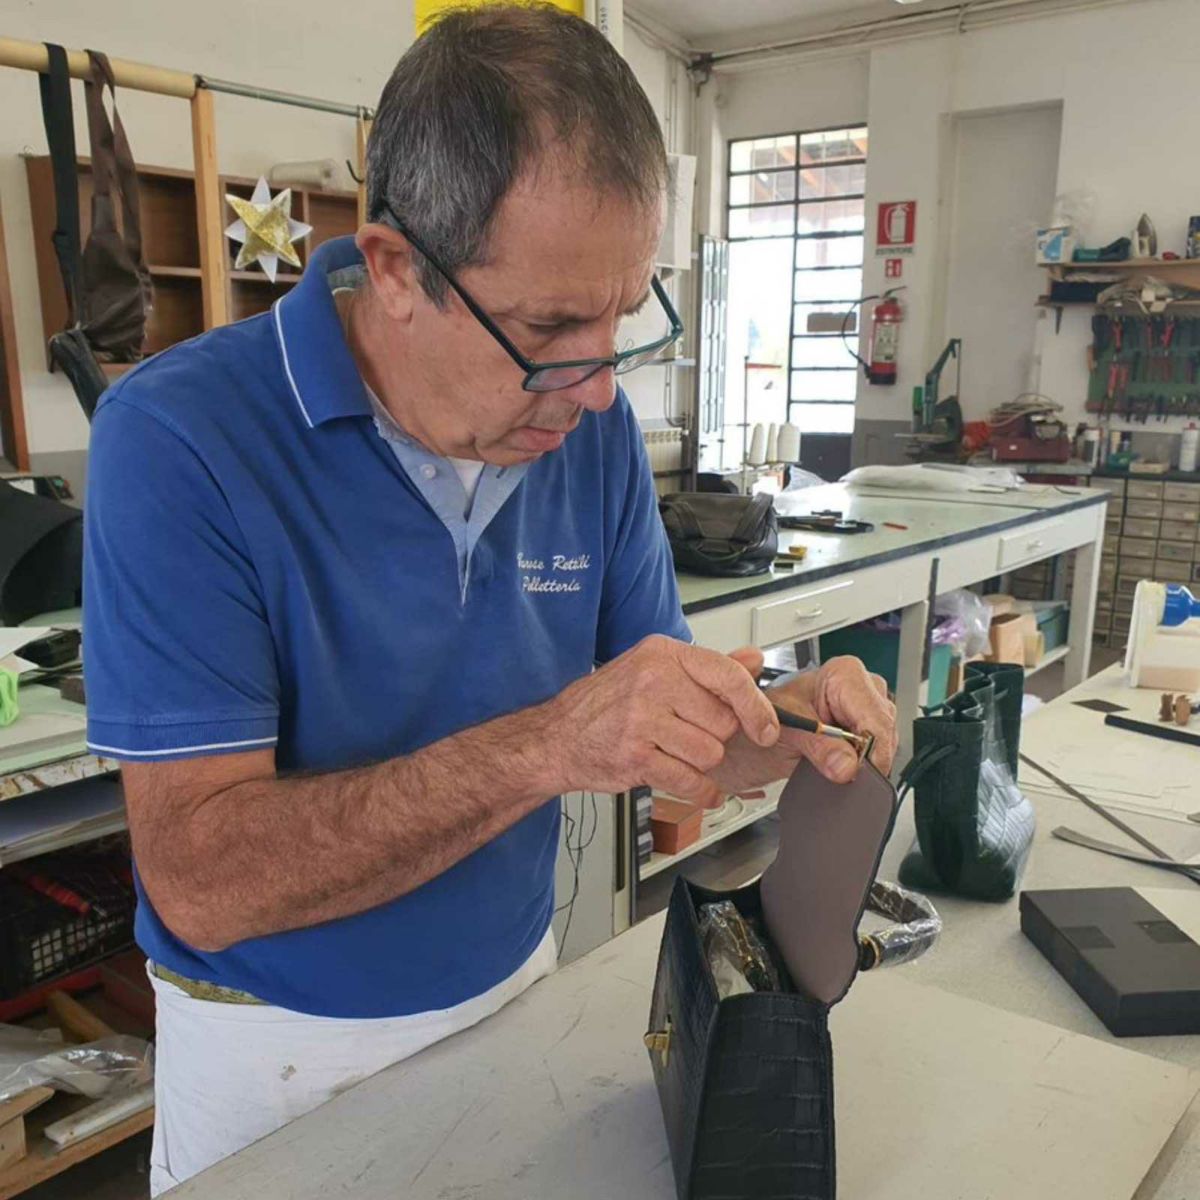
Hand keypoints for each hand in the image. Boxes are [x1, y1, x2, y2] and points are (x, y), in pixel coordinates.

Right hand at [544, 635, 779, 805]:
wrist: (556, 737)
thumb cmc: (605, 704)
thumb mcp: (654, 669)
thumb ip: (708, 667)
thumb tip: (753, 658)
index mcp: (662, 654)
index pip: (728, 676)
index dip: (756, 706)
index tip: (767, 727)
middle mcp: (653, 681)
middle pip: (723, 722)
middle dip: (714, 736)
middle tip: (687, 734)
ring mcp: (642, 720)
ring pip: (710, 753)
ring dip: (702, 763)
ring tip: (675, 753)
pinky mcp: (635, 757)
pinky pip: (691, 781)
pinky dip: (701, 792)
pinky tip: (695, 786)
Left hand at [708, 651, 896, 790]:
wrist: (756, 727)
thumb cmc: (767, 715)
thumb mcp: (787, 730)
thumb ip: (818, 747)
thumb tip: (847, 766)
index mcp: (845, 674)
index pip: (875, 717)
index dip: (871, 749)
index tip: (857, 772)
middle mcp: (863, 686)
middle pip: (885, 731)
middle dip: (867, 758)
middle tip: (841, 772)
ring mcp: (870, 708)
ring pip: (887, 744)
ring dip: (865, 762)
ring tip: (834, 764)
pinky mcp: (869, 727)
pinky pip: (881, 751)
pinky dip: (864, 765)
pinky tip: (845, 766)